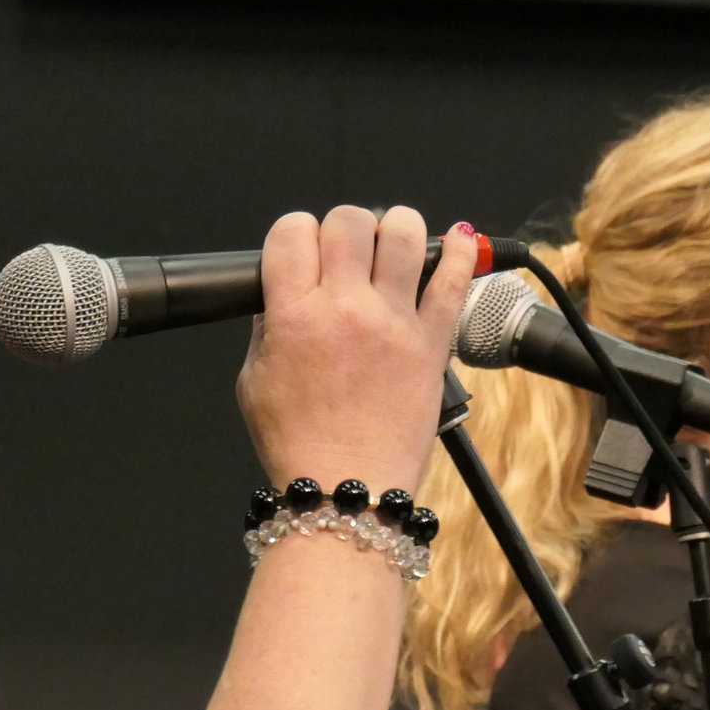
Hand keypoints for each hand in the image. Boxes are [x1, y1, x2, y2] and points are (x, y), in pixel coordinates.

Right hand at [236, 207, 476, 495]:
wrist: (347, 488)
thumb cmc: (299, 445)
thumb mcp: (253, 381)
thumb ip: (265, 329)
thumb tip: (280, 295)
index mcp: (293, 315)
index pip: (292, 231)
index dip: (295, 233)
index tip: (302, 249)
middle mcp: (344, 309)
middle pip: (348, 221)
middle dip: (343, 227)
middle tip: (346, 251)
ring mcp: (392, 322)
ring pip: (402, 234)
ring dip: (394, 227)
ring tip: (391, 243)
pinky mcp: (431, 343)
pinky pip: (452, 279)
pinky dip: (456, 252)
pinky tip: (454, 242)